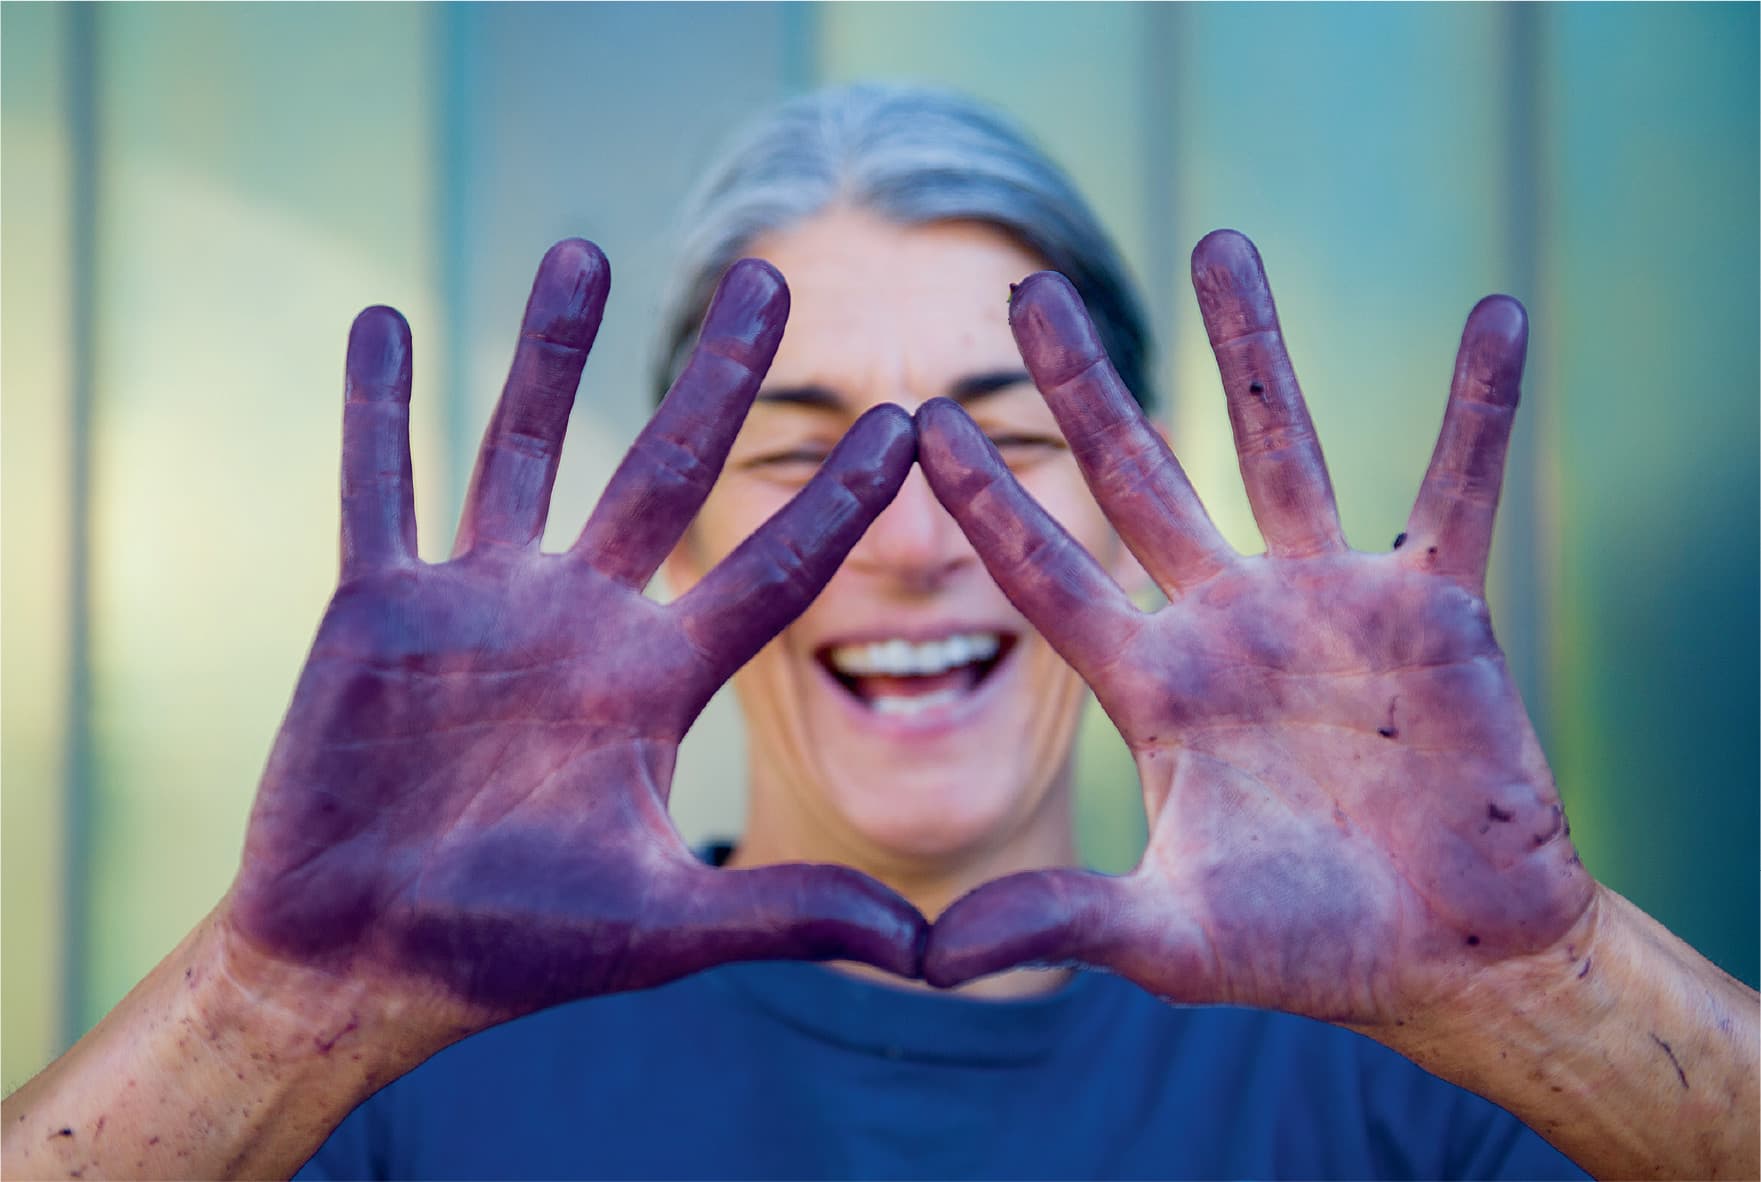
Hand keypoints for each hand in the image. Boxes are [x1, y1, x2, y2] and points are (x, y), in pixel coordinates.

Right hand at [225, 240, 923, 1035]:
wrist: (365, 967)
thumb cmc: (514, 952)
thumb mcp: (665, 928)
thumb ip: (791, 916)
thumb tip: (936, 954)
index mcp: (654, 682)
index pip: (769, 569)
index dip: (837, 499)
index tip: (907, 421)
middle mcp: (579, 622)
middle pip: (663, 474)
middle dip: (717, 379)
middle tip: (770, 279)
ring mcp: (477, 605)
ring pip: (524, 450)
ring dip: (548, 354)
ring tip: (584, 248)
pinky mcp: (375, 609)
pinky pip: (379, 487)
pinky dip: (378, 410)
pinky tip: (385, 320)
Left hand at [917, 230, 1594, 1024]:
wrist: (1445, 958)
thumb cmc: (1305, 948)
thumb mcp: (1170, 936)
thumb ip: (1057, 918)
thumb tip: (922, 959)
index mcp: (1151, 684)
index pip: (1046, 572)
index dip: (983, 500)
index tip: (917, 420)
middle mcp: (1225, 620)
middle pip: (1136, 477)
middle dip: (1078, 387)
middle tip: (1023, 292)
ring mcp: (1326, 600)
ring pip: (1278, 448)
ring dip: (1250, 347)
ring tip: (1214, 238)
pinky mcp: (1434, 604)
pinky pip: (1455, 487)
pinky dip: (1478, 410)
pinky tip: (1497, 317)